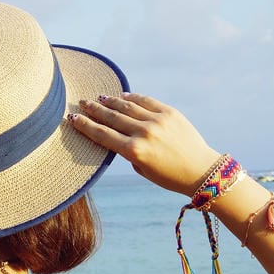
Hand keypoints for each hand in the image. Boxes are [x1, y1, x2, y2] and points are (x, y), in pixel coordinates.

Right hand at [68, 94, 220, 195]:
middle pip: (111, 117)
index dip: (85, 126)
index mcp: (134, 152)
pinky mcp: (170, 113)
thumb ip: (127, 151)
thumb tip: (116, 132)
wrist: (201, 170)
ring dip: (110, 102)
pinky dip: (133, 97)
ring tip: (99, 98)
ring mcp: (157, 121)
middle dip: (94, 110)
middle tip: (82, 103)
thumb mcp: (142, 169)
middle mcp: (143, 133)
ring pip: (127, 106)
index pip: (102, 135)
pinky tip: (122, 96)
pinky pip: (146, 101)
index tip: (72, 118)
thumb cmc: (169, 176)